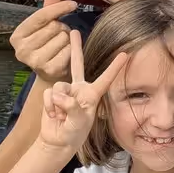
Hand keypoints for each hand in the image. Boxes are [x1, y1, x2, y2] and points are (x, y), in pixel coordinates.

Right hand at [10, 0, 77, 82]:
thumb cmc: (47, 46)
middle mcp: (22, 50)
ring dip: (68, 39)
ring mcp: (35, 61)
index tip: (73, 4)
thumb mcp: (44, 27)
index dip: (58, 8)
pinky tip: (66, 54)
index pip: (40, 16)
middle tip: (59, 36)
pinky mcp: (50, 69)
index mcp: (17, 36)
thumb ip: (48, 9)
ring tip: (61, 46)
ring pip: (63, 37)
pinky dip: (72, 49)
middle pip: (54, 26)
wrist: (50, 74)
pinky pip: (69, 50)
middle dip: (62, 28)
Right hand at [39, 30, 127, 153]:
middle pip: (77, 63)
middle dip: (74, 48)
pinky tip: (54, 115)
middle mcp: (79, 89)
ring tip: (61, 116)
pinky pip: (48, 95)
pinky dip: (49, 107)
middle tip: (73, 32)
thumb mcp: (78, 122)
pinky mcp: (52, 95)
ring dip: (57, 105)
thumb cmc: (74, 133)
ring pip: (59, 87)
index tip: (125, 54)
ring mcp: (65, 91)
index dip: (115, 67)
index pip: (105, 78)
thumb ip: (72, 108)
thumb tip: (60, 97)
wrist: (57, 141)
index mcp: (92, 94)